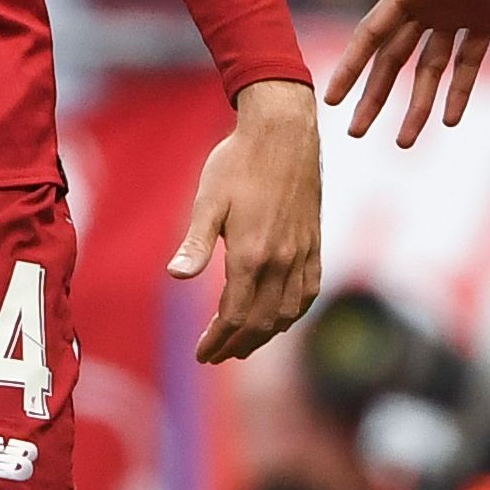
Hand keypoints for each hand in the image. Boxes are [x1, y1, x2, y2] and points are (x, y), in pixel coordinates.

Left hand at [169, 79, 323, 362]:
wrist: (283, 133)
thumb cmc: (238, 162)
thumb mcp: (208, 200)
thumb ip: (195, 242)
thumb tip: (175, 276)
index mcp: (251, 253)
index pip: (234, 315)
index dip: (217, 340)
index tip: (201, 353)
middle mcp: (281, 261)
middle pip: (260, 322)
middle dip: (237, 345)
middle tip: (216, 355)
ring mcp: (302, 254)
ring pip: (287, 313)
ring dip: (264, 335)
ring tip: (242, 345)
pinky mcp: (314, 244)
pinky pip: (308, 293)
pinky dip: (292, 314)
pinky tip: (279, 318)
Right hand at [322, 0, 489, 143]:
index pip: (373, 34)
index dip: (351, 66)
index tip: (330, 97)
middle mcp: (429, 2)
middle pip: (394, 60)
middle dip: (373, 96)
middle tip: (354, 133)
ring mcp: (458, 10)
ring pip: (429, 68)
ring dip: (416, 103)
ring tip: (404, 142)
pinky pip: (470, 60)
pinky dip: (460, 89)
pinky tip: (450, 119)